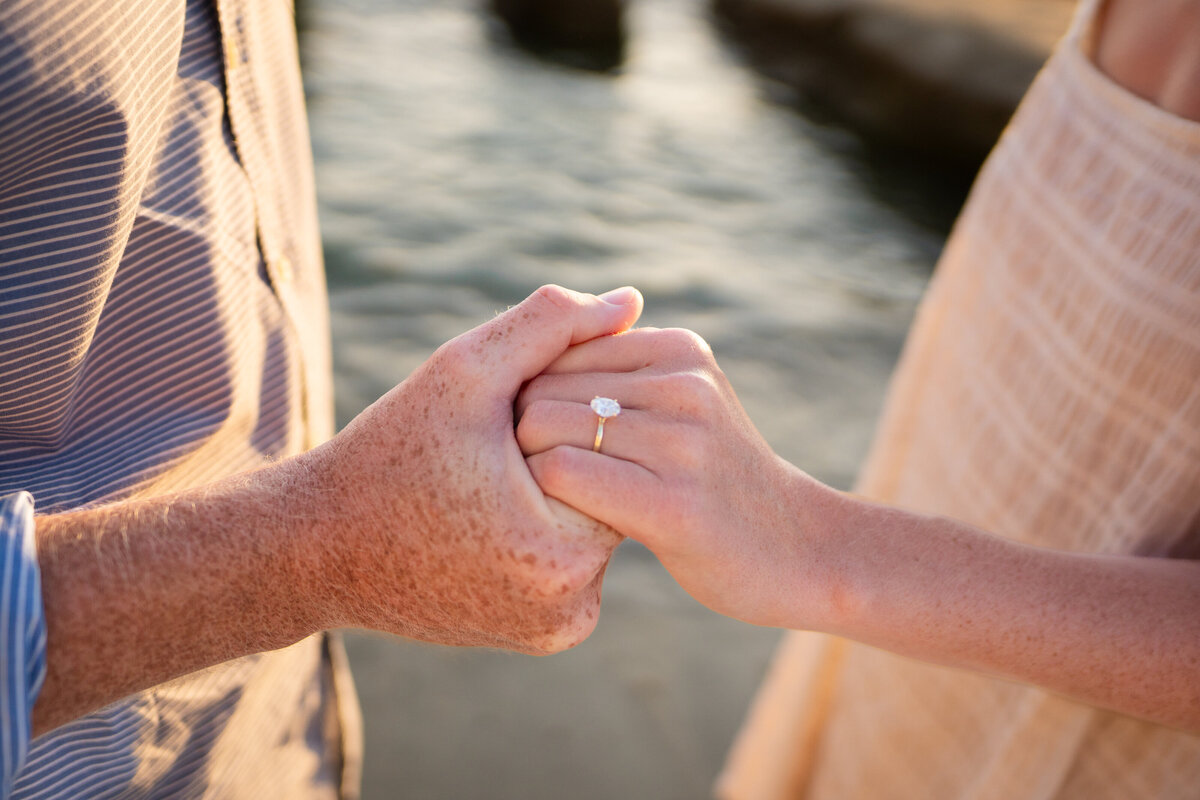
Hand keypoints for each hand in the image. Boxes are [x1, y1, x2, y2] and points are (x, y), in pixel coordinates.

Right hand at [301, 285, 642, 652]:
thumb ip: (553, 325)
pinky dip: (545, 532)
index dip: (567, 414)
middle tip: (500, 450)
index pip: (612, 450)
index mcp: (562, 549)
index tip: (511, 418)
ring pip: (591, 525)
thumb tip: (632, 298)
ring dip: (560, 494)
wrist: (316, 549)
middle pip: (607, 491)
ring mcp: (559, 630)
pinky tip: (492, 516)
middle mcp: (574, 608)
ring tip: (491, 483)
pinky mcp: (544, 637)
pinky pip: (569, 563)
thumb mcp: (465, 371)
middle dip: (565, 455)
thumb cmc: (390, 454)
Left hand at [514, 327, 843, 629]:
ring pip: (541, 428)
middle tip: (543, 484)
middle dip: (524, 436)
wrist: (802, 550)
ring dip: (531, 472)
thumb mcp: (686, 404)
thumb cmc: (718, 482)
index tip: (549, 447)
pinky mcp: (673, 505)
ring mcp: (682, 443)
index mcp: (680, 349)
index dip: (532, 401)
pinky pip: (561, 473)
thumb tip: (535, 350)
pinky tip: (568, 524)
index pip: (556, 350)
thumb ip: (623, 374)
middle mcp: (683, 384)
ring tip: (557, 505)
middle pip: (541, 388)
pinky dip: (544, 498)